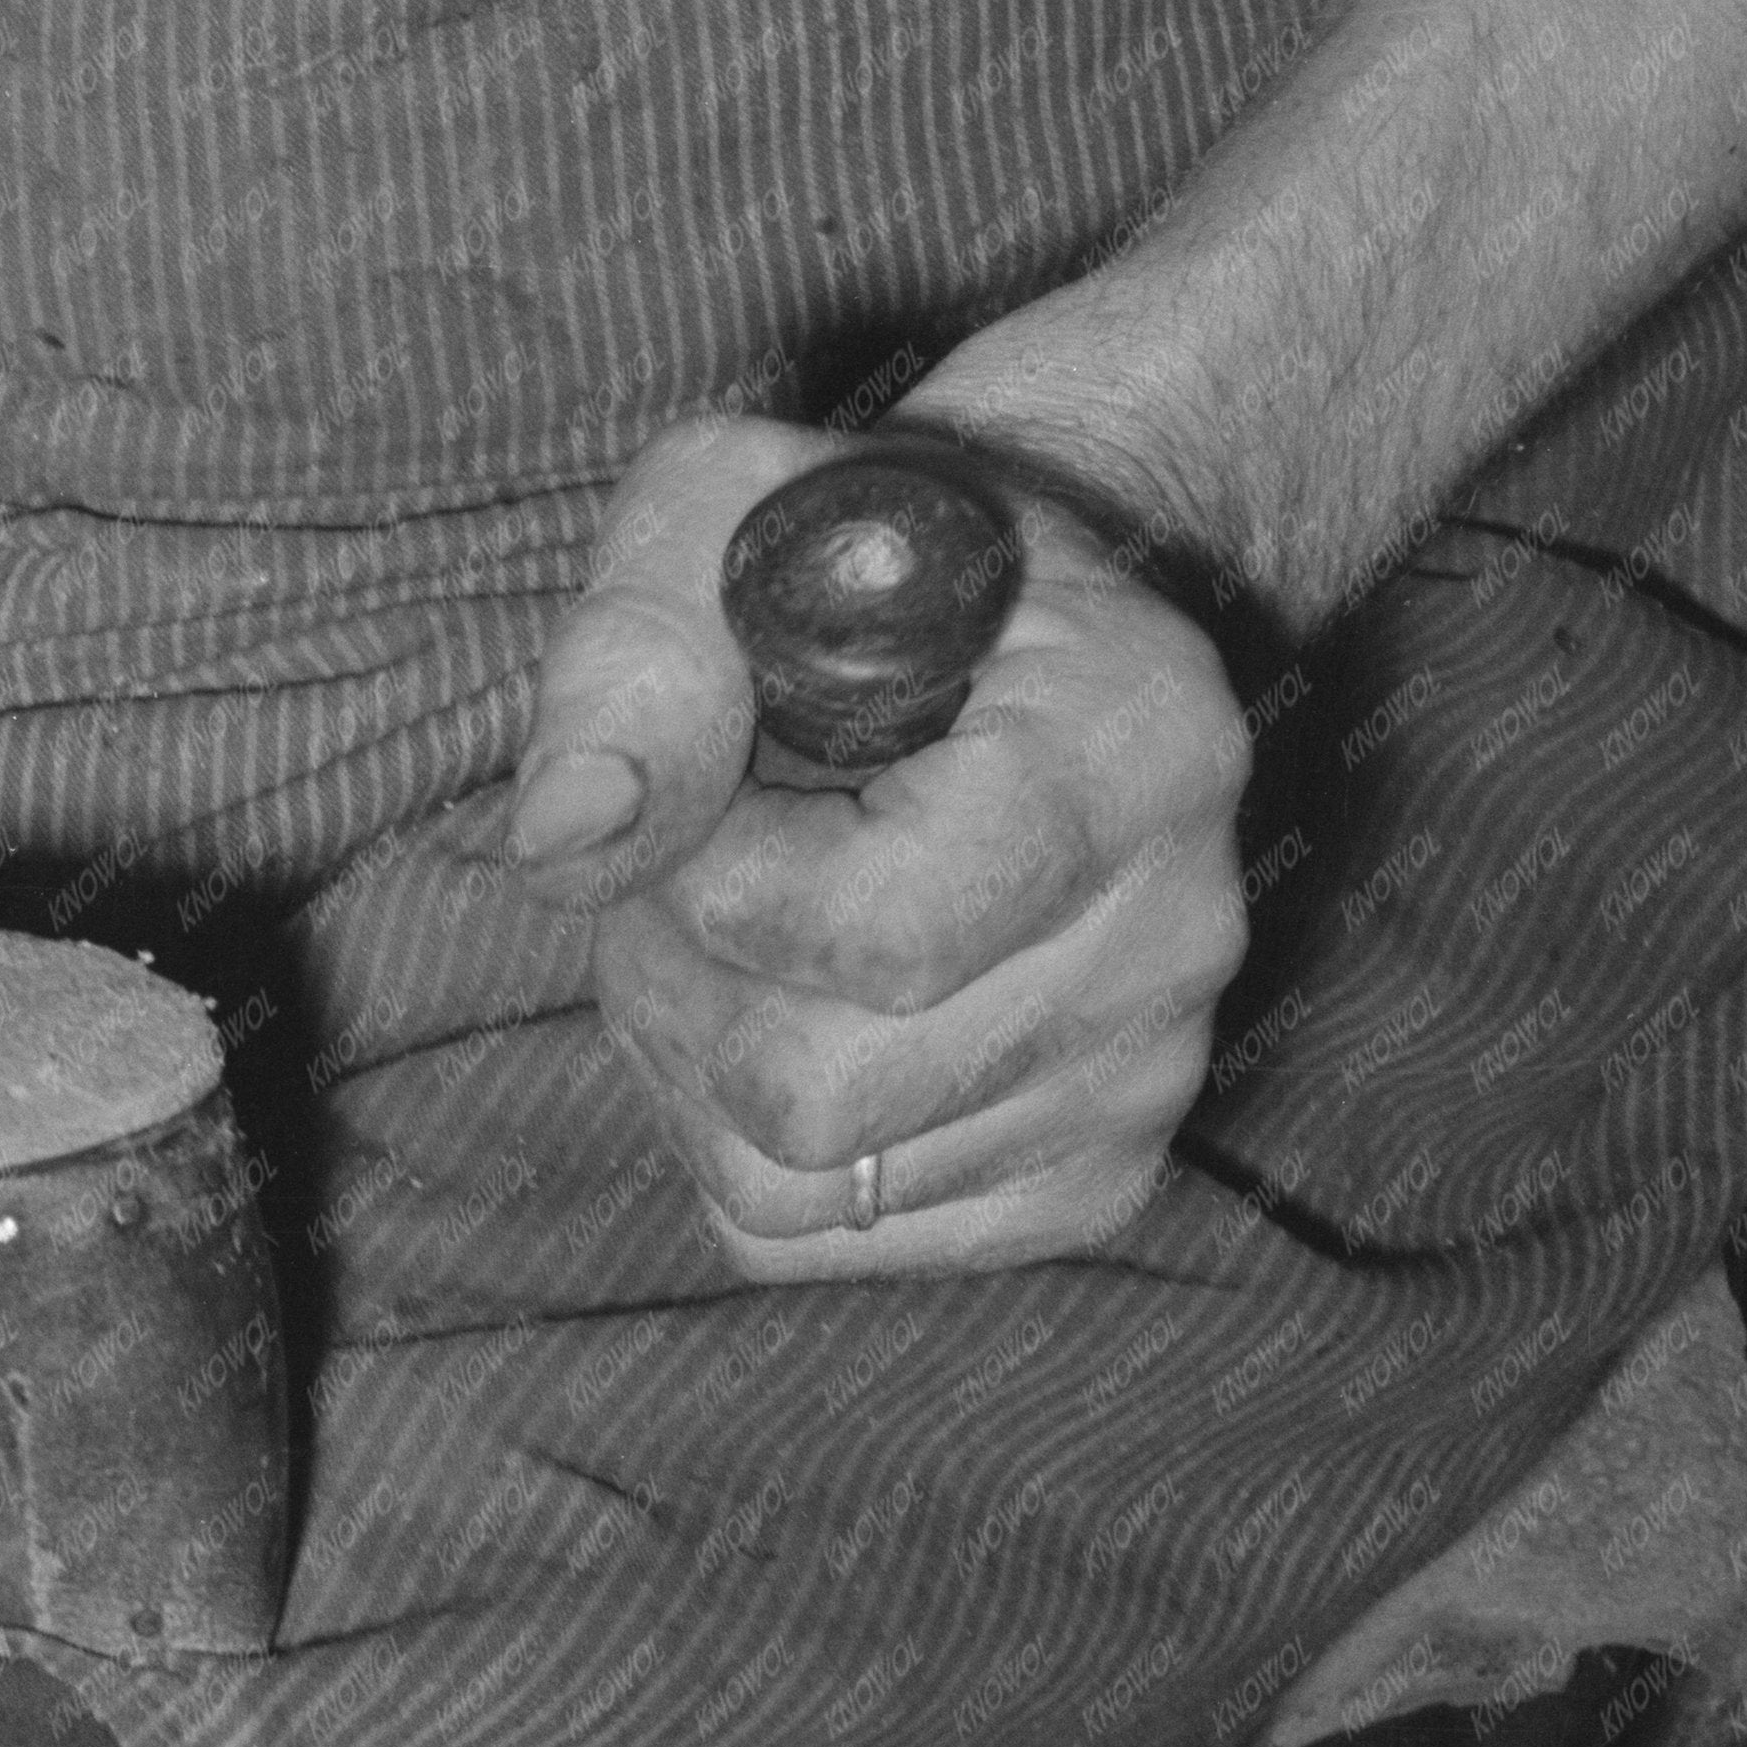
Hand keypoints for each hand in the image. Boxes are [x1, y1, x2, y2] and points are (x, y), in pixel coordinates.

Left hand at [507, 410, 1250, 1275]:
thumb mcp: (723, 509)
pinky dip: (733, 1134)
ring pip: (797, 1187)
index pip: (882, 935)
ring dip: (682, 1051)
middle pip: (818, 1096)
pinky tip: (768, 994)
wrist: (996, 627)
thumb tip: (566, 845)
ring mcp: (1145, 1077)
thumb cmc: (844, 556)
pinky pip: (818, 1237)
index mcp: (1141, 741)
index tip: (687, 780)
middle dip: (673, 973)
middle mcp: (1179, 935)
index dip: (708, 875)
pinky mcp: (1086, 1178)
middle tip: (677, 852)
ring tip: (714, 912)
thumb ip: (640, 650)